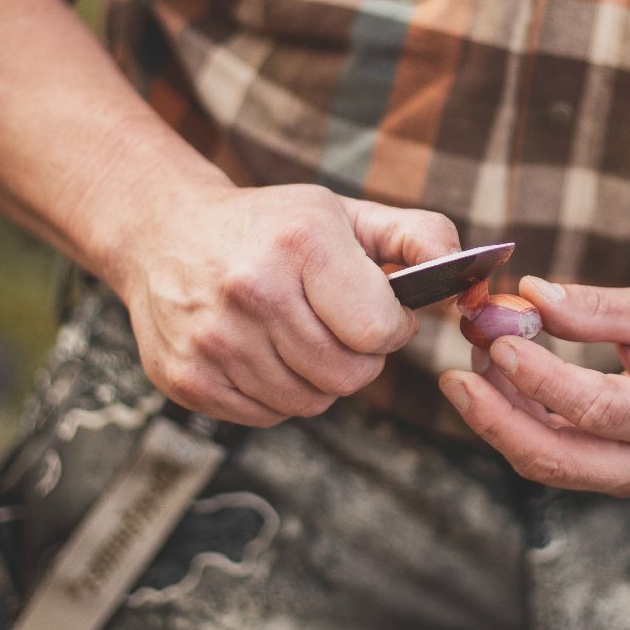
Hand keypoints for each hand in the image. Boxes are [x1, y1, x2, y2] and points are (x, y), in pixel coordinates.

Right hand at [116, 182, 458, 425]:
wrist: (163, 233)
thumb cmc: (273, 227)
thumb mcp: (346, 214)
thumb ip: (420, 238)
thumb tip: (466, 275)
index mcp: (300, 243)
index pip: (378, 331)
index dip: (392, 329)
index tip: (380, 312)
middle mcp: (252, 291)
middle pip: (349, 375)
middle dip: (360, 357)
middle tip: (341, 327)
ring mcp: (213, 340)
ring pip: (311, 403)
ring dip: (320, 378)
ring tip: (301, 336)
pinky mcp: (188, 379)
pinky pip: (269, 415)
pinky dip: (279, 393)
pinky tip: (264, 352)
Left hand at [439, 279, 629, 497]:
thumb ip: (597, 308)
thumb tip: (528, 295)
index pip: (596, 408)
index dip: (540, 379)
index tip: (497, 343)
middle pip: (558, 459)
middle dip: (495, 420)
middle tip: (452, 378)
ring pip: (549, 465)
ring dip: (500, 419)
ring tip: (472, 365)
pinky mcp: (616, 478)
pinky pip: (556, 459)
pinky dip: (520, 423)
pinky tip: (499, 382)